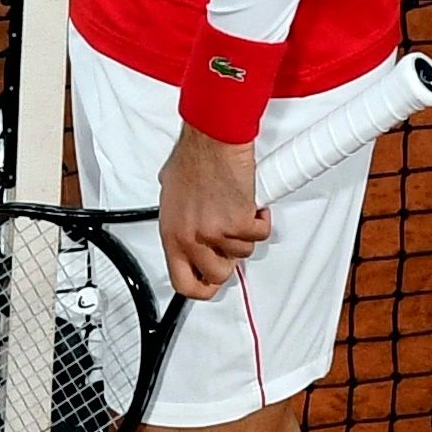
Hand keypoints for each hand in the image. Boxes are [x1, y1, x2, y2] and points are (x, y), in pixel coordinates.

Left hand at [158, 124, 273, 301]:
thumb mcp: (171, 197)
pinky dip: (260, 220)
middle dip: (229, 259)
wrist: (211, 142)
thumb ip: (180, 221)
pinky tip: (251, 205)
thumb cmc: (191, 161)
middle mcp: (191, 238)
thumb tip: (189, 231)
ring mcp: (215, 233)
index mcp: (171, 234)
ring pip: (242, 254)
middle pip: (218, 275)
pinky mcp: (239, 223)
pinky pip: (259, 234)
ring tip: (235, 210)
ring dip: (244, 234)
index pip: (182, 282)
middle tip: (230, 239)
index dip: (201, 290)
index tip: (211, 285)